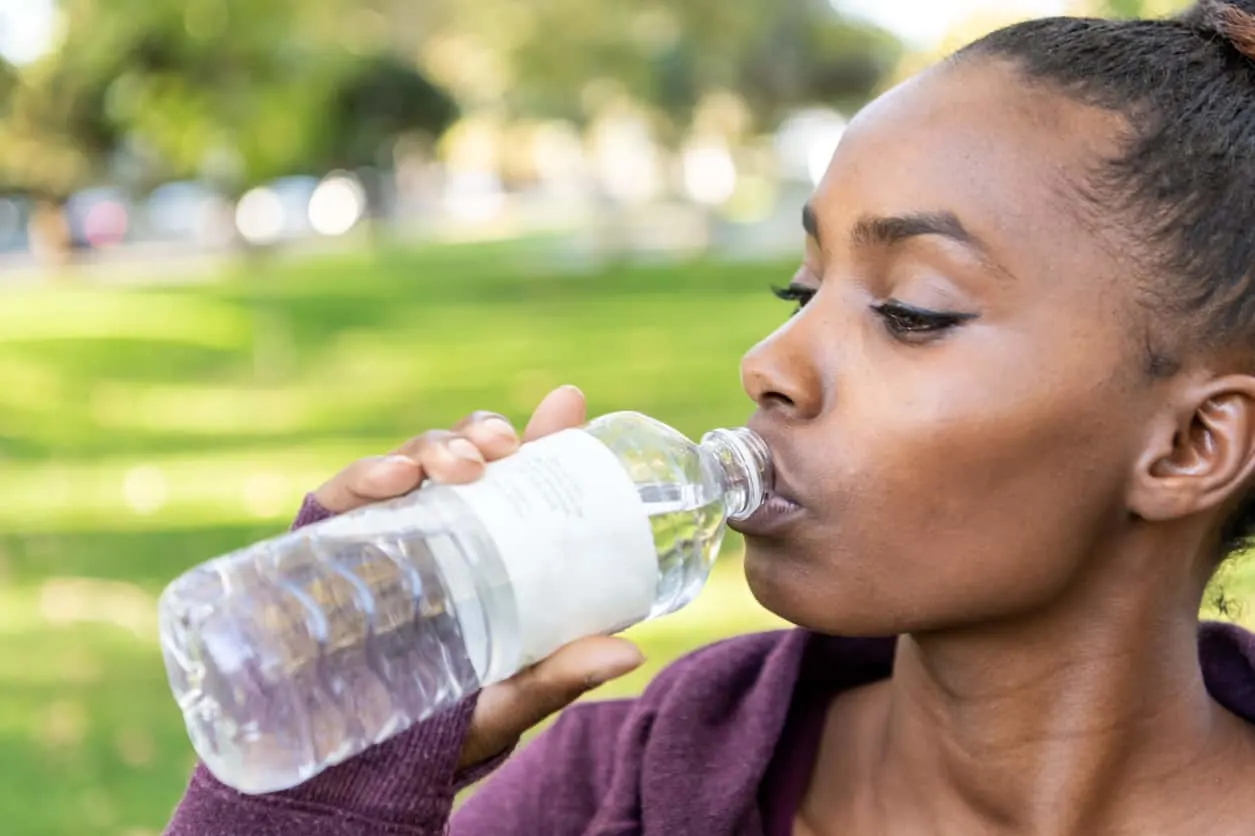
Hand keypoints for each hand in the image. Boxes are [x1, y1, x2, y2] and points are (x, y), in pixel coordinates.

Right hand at [312, 385, 645, 769]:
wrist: (356, 771)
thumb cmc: (444, 728)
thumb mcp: (508, 698)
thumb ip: (558, 675)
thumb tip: (629, 651)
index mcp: (485, 553)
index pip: (516, 480)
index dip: (543, 436)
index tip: (567, 406)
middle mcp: (433, 532)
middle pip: (460, 459)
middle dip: (482, 433)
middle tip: (505, 447)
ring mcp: (378, 535)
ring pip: (407, 464)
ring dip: (434, 447)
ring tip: (460, 466)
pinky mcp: (324, 548)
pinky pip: (340, 499)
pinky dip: (364, 477)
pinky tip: (393, 480)